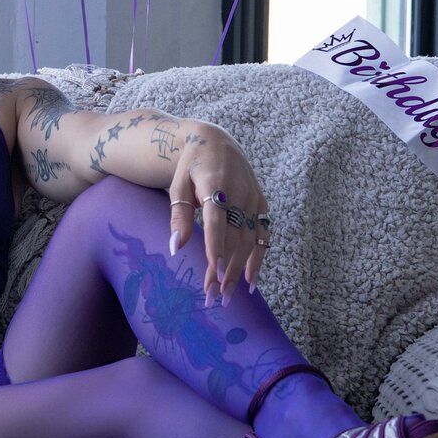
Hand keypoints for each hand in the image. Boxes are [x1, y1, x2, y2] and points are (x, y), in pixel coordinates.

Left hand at [164, 120, 269, 305]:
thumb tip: (174, 248)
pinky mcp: (262, 202)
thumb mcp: (178, 185)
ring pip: (251, 240)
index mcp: (216, 185)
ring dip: (241, 269)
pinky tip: (251, 280)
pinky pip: (263, 234)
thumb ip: (178, 216)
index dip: (217, 248)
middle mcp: (240, 192)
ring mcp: (254, 197)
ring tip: (229, 294)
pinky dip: (258, 257)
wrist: (215, 141)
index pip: (217, 222)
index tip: (213, 274)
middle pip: (235, 237)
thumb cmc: (191, 166)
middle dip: (226, 269)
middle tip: (215, 296)